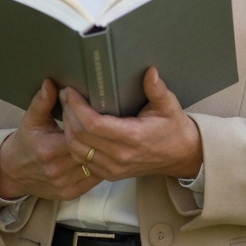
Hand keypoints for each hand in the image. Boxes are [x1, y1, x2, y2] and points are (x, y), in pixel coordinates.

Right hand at [0, 79, 102, 200]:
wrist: (13, 172)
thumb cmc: (26, 142)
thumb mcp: (31, 119)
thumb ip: (43, 101)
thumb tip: (51, 82)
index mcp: (50, 150)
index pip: (79, 135)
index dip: (90, 125)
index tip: (97, 115)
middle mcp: (58, 170)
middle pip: (90, 151)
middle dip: (101, 139)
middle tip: (114, 126)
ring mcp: (66, 185)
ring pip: (96, 167)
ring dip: (105, 154)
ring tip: (113, 140)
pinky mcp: (71, 193)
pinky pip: (94, 181)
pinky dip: (100, 167)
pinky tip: (105, 156)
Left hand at [60, 68, 202, 181]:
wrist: (180, 155)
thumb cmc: (173, 128)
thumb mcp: (169, 105)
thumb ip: (157, 89)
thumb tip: (150, 71)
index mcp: (132, 137)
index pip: (93, 124)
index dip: (77, 107)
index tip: (71, 91)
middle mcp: (120, 156)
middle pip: (80, 137)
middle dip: (68, 114)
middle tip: (65, 95)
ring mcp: (113, 168)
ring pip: (77, 150)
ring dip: (68, 129)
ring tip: (67, 108)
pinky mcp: (110, 174)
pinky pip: (83, 160)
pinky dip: (74, 143)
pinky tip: (74, 127)